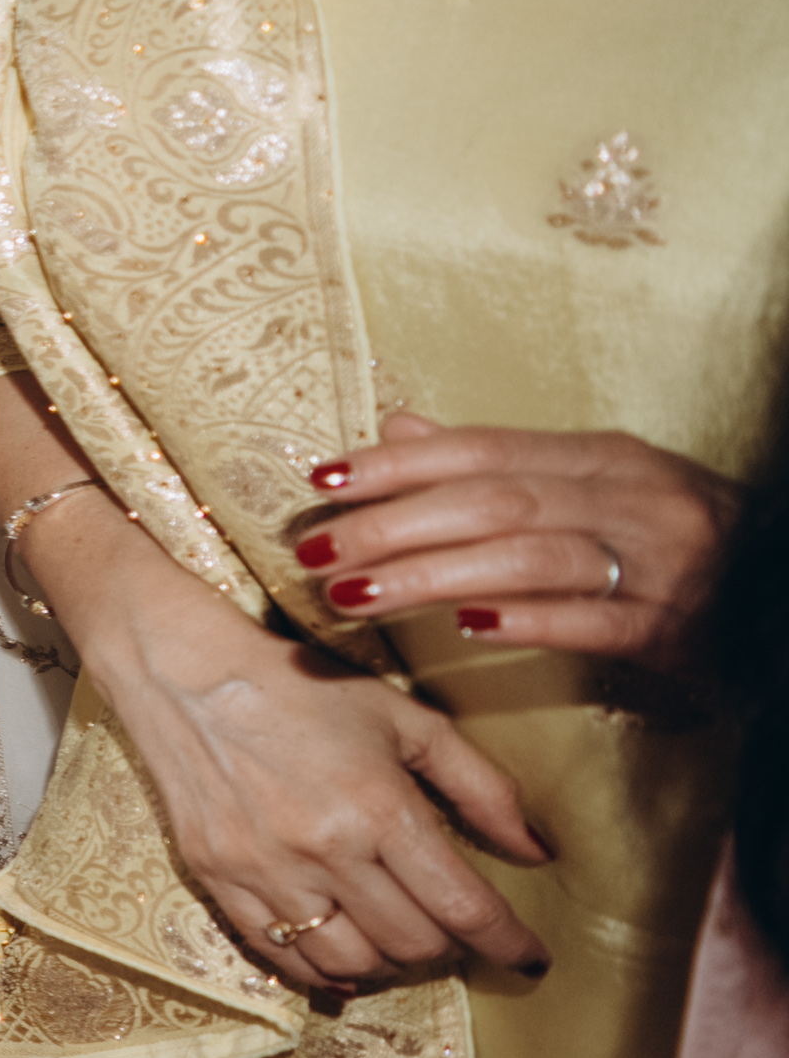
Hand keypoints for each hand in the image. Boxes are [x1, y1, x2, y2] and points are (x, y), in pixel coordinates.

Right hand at [80, 575, 554, 995]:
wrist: (186, 672)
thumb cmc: (305, 688)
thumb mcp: (408, 720)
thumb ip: (481, 788)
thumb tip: (536, 852)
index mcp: (380, 807)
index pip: (464, 907)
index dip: (509, 943)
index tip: (531, 958)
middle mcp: (324, 850)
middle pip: (413, 944)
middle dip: (450, 945)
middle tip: (451, 925)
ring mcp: (265, 871)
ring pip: (351, 963)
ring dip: (389, 960)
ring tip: (397, 934)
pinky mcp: (219, 879)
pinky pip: (280, 956)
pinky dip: (322, 971)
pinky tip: (344, 957)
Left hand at [304, 409, 736, 676]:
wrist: (782, 590)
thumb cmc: (667, 533)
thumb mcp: (596, 482)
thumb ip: (498, 462)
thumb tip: (398, 427)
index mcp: (606, 457)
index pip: (484, 450)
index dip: (397, 464)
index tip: (321, 482)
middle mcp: (635, 500)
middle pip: (494, 502)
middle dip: (392, 524)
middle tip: (314, 549)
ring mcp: (660, 564)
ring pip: (530, 558)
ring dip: (431, 575)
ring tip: (354, 593)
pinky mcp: (675, 630)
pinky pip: (593, 622)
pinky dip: (525, 621)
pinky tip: (463, 628)